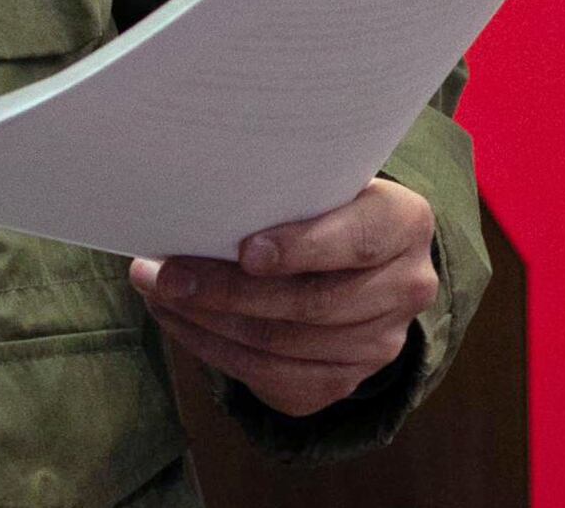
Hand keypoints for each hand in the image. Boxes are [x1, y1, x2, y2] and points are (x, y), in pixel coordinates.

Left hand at [130, 177, 437, 421]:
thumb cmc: (323, 204)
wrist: (360, 258)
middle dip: (229, 291)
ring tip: (158, 292)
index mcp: (406, 224)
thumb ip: (284, 190)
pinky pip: (273, 378)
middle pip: (312, 304)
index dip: (301, 249)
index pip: (357, 241)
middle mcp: (405, 288)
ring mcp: (379, 344)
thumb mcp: (322, 182)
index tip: (245, 251)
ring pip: (284, 346)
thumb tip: (196, 196)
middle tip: (164, 274)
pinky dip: (216, 351)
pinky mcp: (344, 382)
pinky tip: (180, 322)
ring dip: (209, 322)